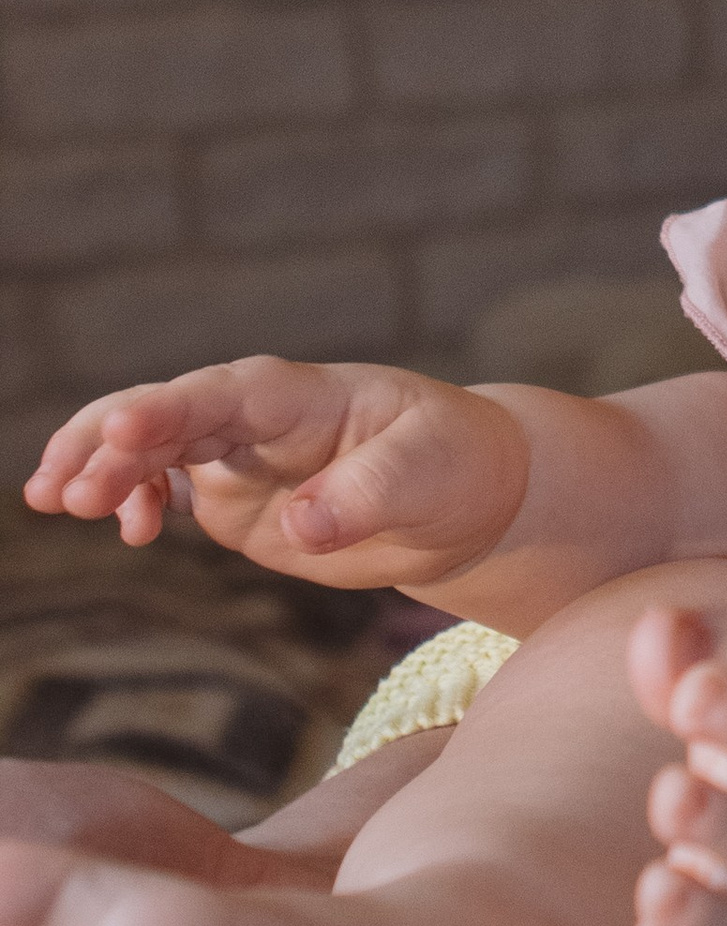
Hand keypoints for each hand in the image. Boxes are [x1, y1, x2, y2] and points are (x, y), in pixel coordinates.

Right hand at [23, 357, 529, 589]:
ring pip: (149, 449)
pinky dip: (132, 502)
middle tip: (66, 492)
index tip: (122, 432)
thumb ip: (365, 495)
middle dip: (105, 444)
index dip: (168, 410)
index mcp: (300, 394)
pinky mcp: (234, 499)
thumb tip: (299, 525)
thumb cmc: (454, 463)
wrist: (468, 497)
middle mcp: (256, 419)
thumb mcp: (428, 474)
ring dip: (100, 470)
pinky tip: (127, 531)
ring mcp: (238, 457)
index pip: (221, 394)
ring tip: (61, 503)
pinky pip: (163, 490)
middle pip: (164, 414)